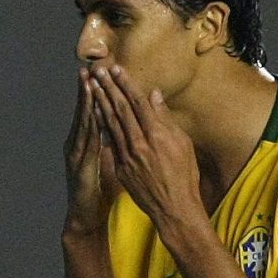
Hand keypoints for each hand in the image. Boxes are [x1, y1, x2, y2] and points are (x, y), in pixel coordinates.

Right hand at [64, 67, 119, 237]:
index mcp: (88, 143)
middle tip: (88, 68)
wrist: (87, 216)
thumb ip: (116, 144)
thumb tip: (124, 127)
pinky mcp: (78, 165)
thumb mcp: (111, 164)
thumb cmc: (100, 192)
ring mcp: (76, 154)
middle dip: (86, 90)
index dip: (96, 93)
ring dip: (85, 102)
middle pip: (84, 112)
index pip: (93, 112)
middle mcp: (79, 144)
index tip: (100, 73)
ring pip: (82, 123)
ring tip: (88, 82)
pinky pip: (86, 141)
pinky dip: (89, 124)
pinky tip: (92, 111)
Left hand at [88, 65, 200, 228]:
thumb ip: (165, 118)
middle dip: (109, 88)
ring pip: (111, 124)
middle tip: (98, 71)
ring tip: (93, 86)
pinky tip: (93, 112)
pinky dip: (101, 125)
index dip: (126, 84)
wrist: (174, 207)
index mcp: (158, 135)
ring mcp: (128, 156)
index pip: (138, 103)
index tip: (117, 69)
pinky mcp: (120, 167)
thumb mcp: (182, 143)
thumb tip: (154, 95)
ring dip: (100, 102)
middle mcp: (140, 143)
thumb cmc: (184, 174)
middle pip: (121, 110)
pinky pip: (108, 141)